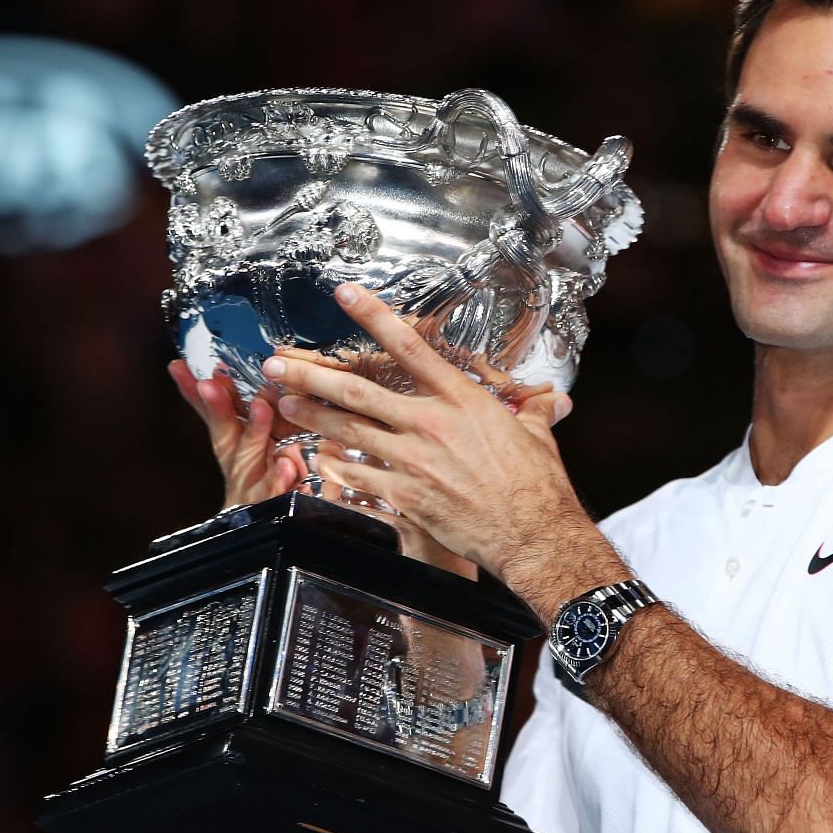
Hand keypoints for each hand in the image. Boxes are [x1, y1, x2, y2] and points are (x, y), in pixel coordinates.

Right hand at [166, 361, 303, 509]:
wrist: (260, 528)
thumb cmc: (260, 481)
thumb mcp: (251, 444)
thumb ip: (238, 415)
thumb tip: (223, 374)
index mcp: (232, 444)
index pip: (210, 412)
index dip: (192, 391)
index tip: (179, 368)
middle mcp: (237, 462)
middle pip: (224, 431)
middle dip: (217, 406)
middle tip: (211, 384)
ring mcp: (251, 483)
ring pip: (249, 456)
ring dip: (254, 430)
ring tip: (261, 406)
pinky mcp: (270, 503)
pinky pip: (275, 490)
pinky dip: (279, 478)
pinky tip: (286, 465)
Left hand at [262, 285, 581, 580]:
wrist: (532, 536)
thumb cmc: (537, 488)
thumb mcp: (537, 437)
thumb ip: (533, 413)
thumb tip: (553, 401)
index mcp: (462, 401)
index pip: (410, 348)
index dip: (374, 317)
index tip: (345, 296)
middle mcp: (431, 424)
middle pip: (359, 392)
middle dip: (313, 375)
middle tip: (279, 364)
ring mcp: (413, 461)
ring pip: (349, 432)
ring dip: (312, 416)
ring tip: (286, 403)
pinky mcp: (406, 496)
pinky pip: (360, 477)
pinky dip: (335, 468)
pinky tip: (317, 460)